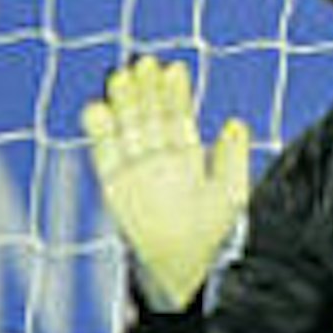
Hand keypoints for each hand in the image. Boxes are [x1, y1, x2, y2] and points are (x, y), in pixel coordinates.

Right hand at [80, 57, 251, 309]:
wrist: (186, 269)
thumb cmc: (213, 237)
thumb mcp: (231, 193)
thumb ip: (232, 158)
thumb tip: (235, 122)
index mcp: (187, 161)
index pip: (177, 119)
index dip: (175, 95)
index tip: (172, 69)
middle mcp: (159, 163)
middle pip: (149, 118)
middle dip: (146, 91)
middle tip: (143, 63)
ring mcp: (136, 173)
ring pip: (127, 130)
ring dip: (123, 104)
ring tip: (121, 75)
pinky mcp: (115, 187)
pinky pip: (105, 155)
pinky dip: (99, 133)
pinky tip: (97, 108)